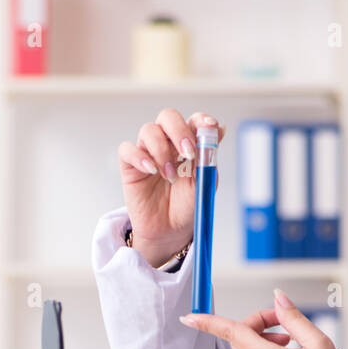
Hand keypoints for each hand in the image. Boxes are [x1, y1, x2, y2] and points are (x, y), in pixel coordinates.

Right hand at [117, 109, 225, 266]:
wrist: (170, 231)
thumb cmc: (187, 206)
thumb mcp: (204, 183)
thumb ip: (208, 157)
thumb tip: (220, 129)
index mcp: (188, 144)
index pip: (193, 120)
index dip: (200, 120)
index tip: (209, 128)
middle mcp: (168, 143)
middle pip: (168, 117)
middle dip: (179, 130)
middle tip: (188, 153)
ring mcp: (148, 152)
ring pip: (148, 130)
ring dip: (161, 150)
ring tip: (171, 177)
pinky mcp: (130, 166)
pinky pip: (127, 149)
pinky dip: (139, 157)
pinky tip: (151, 171)